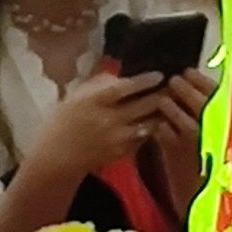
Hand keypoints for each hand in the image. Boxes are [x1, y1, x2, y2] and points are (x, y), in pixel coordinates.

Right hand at [26, 67, 187, 194]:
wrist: (57, 156)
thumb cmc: (64, 120)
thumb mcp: (76, 95)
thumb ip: (98, 84)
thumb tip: (121, 75)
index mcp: (94, 101)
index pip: (125, 88)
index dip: (145, 81)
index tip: (159, 75)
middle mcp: (108, 120)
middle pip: (143, 106)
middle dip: (161, 96)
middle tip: (174, 87)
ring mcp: (117, 138)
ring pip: (149, 124)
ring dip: (161, 114)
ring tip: (172, 104)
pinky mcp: (122, 153)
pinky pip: (143, 138)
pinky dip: (152, 129)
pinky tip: (158, 121)